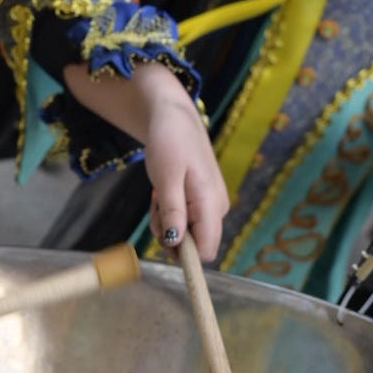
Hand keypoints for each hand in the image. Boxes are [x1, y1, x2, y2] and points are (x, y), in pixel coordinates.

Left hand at [63, 61, 228, 260]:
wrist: (174, 118)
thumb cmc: (169, 143)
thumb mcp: (166, 177)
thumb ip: (172, 211)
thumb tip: (176, 242)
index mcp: (211, 203)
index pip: (206, 250)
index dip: (183, 253)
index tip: (162, 236)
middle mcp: (217, 208)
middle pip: (194, 245)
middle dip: (170, 235)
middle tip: (156, 209)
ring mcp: (211, 205)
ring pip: (187, 234)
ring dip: (167, 224)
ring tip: (158, 197)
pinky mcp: (203, 202)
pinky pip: (185, 221)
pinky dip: (169, 214)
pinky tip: (163, 195)